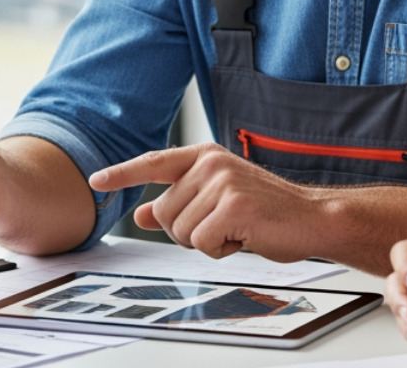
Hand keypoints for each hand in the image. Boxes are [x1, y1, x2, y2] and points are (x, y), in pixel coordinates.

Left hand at [88, 143, 317, 260]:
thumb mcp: (216, 202)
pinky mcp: (233, 205)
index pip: (154, 163)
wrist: (311, 218)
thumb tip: (142, 213)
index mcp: (204, 157)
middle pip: (166, 213)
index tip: (95, 180)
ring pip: (181, 230)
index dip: (122, 174)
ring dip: (206, 242)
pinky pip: (201, 242)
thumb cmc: (265, 212)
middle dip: (188, 231)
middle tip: (223, 227)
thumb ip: (178, 203)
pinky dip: (220, 250)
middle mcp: (210, 163)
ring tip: (237, 229)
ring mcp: (222, 182)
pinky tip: (243, 237)